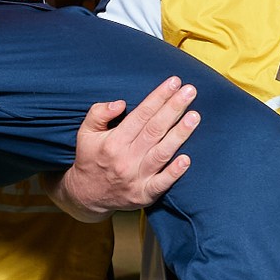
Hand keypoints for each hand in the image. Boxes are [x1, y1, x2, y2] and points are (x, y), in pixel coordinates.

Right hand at [53, 77, 198, 216]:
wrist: (87, 196)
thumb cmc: (90, 158)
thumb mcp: (85, 133)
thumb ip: (98, 113)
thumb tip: (121, 103)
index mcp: (113, 141)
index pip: (141, 114)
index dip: (159, 97)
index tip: (174, 83)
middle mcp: (126, 158)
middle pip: (155, 129)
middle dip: (174, 108)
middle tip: (191, 91)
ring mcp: (136, 178)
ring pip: (162, 153)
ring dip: (180, 134)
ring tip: (194, 116)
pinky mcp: (144, 194)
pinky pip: (162, 183)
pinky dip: (174, 172)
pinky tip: (187, 159)